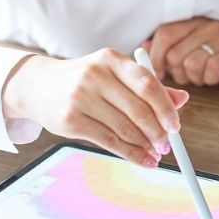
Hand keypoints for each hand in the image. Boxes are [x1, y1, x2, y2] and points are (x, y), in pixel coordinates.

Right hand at [1, 49, 189, 166]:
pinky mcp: (71, 120)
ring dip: (145, 145)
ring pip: (124, 128)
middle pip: (138, 109)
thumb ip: (147, 85)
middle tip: (167, 146)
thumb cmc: (84, 79)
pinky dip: (130, 154)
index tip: (176, 126)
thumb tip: (182, 99)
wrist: (37, 85)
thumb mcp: (113, 73)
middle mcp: (95, 75)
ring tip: (156, 154)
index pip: (147, 83)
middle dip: (157, 132)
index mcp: (111, 59)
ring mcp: (80, 97)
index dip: (165, 107)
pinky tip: (142, 159)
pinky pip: (109, 141)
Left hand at [142, 16, 218, 85]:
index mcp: (193, 21)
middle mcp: (207, 26)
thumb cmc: (214, 55)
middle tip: (187, 75)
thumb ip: (166, 46)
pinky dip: (209, 79)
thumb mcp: (189, 46)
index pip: (165, 33)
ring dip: (194, 77)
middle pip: (175, 54)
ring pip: (191, 65)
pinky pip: (210, 71)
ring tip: (202, 74)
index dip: (156, 55)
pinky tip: (214, 76)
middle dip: (177, 72)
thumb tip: (143, 48)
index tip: (158, 72)